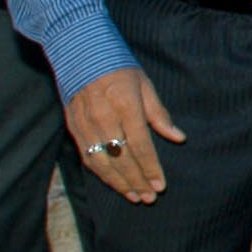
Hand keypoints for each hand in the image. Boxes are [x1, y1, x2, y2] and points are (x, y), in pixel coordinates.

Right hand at [64, 67, 184, 203]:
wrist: (80, 53)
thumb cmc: (119, 68)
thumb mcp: (145, 85)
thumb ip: (159, 114)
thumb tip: (178, 137)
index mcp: (125, 106)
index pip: (141, 145)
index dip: (151, 168)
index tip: (160, 185)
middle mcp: (103, 118)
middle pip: (121, 159)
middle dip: (137, 181)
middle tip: (149, 198)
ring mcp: (85, 125)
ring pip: (102, 163)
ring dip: (118, 183)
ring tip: (134, 196)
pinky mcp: (72, 128)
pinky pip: (87, 157)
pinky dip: (101, 173)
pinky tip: (113, 183)